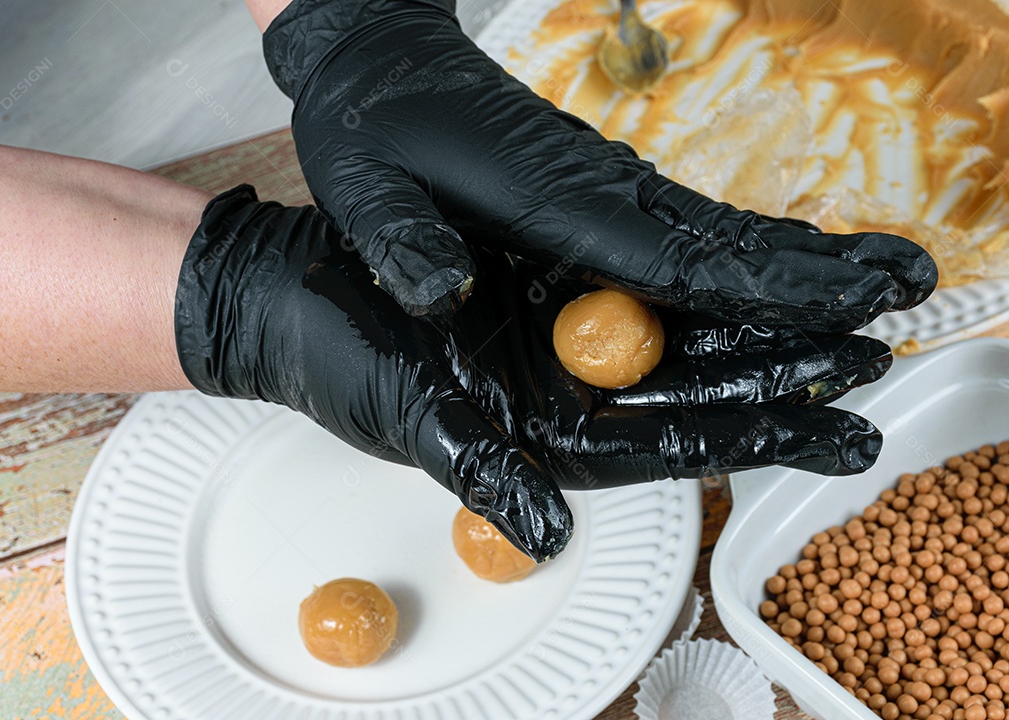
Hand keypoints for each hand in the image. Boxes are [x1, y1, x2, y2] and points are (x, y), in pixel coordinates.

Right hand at [175, 186, 890, 561]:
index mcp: (546, 437)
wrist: (299, 292)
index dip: (756, 437)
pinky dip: (694, 279)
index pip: (671, 445)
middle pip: (697, 390)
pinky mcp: (550, 290)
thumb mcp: (409, 420)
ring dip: (757, 331)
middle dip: (785, 382)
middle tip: (868, 366)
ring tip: (837, 321)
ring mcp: (564, 340)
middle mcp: (567, 392)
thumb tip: (543, 539)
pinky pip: (639, 283)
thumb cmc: (341, 359)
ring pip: (681, 337)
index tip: (832, 431)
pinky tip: (747, 271)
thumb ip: (483, 474)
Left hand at [263, 0, 936, 321]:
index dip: (765, 283)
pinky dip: (742, 258)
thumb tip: (443, 296)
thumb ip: (401, 240)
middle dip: (813, 274)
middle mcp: (596, 194)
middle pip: (720, 244)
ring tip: (877, 282)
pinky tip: (779, 274)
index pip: (675, 252)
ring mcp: (603, 191)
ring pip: (714, 238)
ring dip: (797, 265)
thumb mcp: (362, 186)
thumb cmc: (372, 122)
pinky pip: (681, 236)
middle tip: (903, 291)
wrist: (380, 61)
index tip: (851, 296)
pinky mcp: (594, 194)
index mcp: (551, 199)